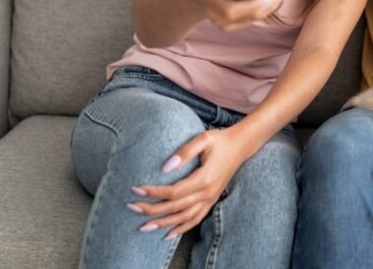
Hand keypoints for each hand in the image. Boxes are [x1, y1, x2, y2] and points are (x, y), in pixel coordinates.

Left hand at [129, 127, 250, 238]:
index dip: (154, 193)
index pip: (173, 192)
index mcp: (204, 179)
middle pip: (175, 207)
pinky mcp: (211, 200)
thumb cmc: (220, 140)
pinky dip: (181, 229)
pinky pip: (195, 219)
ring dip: (163, 224)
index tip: (136, 189)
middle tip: (131, 207)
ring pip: (184, 218)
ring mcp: (210, 199)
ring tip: (144, 226)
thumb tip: (165, 167)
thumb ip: (185, 152)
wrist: (241, 146)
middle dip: (152, 209)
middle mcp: (207, 193)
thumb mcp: (204, 139)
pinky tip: (167, 234)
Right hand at [191, 0, 289, 31]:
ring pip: (256, 17)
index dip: (255, 1)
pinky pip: (255, 17)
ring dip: (273, 1)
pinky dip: (268, 5)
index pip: (232, 9)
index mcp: (209, 0)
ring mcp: (224, 24)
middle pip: (251, 14)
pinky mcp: (233, 26)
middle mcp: (216, 17)